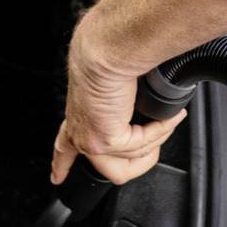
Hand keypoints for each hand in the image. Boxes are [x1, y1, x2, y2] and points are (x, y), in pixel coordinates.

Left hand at [52, 15, 185, 186]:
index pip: (64, 145)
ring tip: (169, 120)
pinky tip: (169, 116)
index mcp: (78, 114)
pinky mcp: (105, 140)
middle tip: (155, 148)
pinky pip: (141, 146)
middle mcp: (80, 129)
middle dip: (138, 165)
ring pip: (132, 162)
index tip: (57, 178)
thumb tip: (145, 107)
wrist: (108, 48)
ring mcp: (91, 139)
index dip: (62, 164)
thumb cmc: (112, 53)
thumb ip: (124, 102)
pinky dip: (160, 131)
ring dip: (156, 141)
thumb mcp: (116, 83)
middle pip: (110, 170)